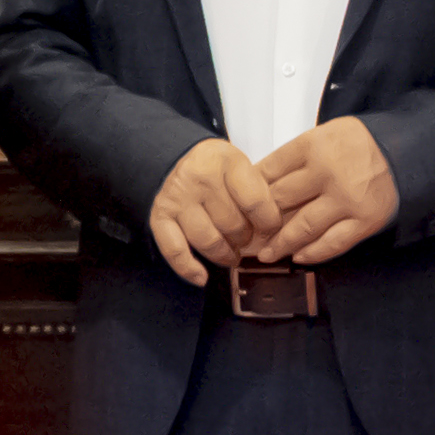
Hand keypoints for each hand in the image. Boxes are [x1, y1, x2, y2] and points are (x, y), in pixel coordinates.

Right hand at [148, 139, 288, 287]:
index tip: (271, 230)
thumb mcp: (242, 167)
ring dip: (224, 255)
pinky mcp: (160, 215)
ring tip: (231, 255)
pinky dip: (188, 269)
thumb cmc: (215, 167)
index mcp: (226, 161)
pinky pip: (175, 250)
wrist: (174, 156)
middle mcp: (199, 178)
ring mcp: (177, 198)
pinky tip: (201, 277)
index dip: (269, 224)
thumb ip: (258, 193)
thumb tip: (274, 233)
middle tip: (247, 239)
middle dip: (245, 239)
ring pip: (209, 241)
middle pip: (232, 225)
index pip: (255, 203)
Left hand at [255, 118, 400, 265]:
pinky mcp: (365, 220)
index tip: (238, 204)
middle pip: (281, 200)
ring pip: (302, 226)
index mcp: (313, 146)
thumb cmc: (361, 144)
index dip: (250, 190)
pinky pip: (332, 242)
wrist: (407, 151)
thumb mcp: (325, 134)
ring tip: (266, 255)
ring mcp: (346, 199)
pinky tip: (298, 257)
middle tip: (244, 236)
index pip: (270, 169)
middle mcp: (327, 173)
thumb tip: (260, 181)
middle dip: (259, 221)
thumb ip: (297, 156)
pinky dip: (313, 252)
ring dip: (280, 244)